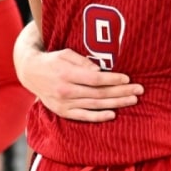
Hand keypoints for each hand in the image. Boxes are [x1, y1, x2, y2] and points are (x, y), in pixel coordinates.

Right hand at [18, 48, 142, 121]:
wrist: (31, 73)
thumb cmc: (53, 60)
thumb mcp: (66, 54)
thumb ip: (82, 62)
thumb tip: (99, 71)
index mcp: (66, 74)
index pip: (94, 79)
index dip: (112, 79)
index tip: (127, 78)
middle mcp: (65, 91)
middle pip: (98, 93)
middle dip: (121, 92)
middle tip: (139, 90)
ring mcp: (64, 104)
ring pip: (94, 105)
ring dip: (116, 103)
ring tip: (132, 100)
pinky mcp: (63, 112)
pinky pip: (83, 116)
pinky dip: (98, 116)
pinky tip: (113, 114)